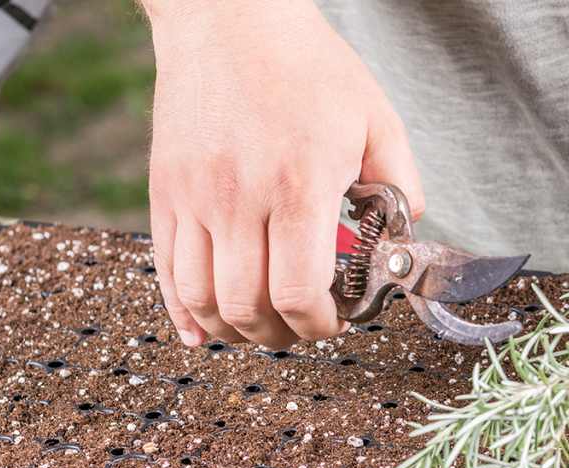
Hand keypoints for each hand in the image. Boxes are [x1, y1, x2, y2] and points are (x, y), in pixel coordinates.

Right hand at [144, 0, 422, 347]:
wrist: (231, 18)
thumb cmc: (306, 65)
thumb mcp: (376, 119)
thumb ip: (400, 184)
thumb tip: (403, 237)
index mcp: (299, 186)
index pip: (300, 292)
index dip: (319, 324)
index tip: (335, 322)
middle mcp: (240, 199)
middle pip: (249, 306)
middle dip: (282, 335)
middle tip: (302, 329)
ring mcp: (195, 198)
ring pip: (202, 298)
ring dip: (234, 330)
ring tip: (261, 328)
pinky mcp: (165, 191)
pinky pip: (164, 270)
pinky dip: (183, 311)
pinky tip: (202, 328)